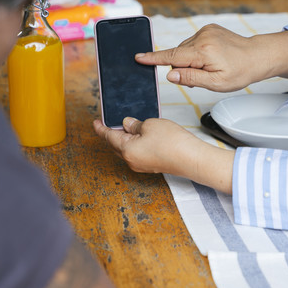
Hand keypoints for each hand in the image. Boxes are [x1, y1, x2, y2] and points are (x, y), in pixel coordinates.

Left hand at [93, 117, 233, 193]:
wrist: (191, 158)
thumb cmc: (172, 143)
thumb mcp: (150, 125)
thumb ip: (134, 124)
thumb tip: (127, 124)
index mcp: (126, 150)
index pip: (108, 136)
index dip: (101, 128)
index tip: (95, 122)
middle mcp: (131, 160)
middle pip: (114, 145)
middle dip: (110, 133)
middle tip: (107, 122)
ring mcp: (141, 165)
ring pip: (125, 149)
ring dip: (122, 138)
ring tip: (123, 126)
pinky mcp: (150, 165)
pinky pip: (135, 153)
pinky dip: (132, 144)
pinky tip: (137, 136)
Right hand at [135, 24, 287, 91]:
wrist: (257, 56)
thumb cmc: (240, 72)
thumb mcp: (216, 83)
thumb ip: (191, 78)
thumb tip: (170, 74)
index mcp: (204, 51)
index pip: (172, 56)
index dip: (154, 58)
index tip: (139, 57)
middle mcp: (202, 37)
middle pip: (178, 55)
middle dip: (183, 67)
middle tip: (202, 76)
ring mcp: (205, 31)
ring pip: (184, 50)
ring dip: (190, 60)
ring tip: (208, 67)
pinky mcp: (208, 28)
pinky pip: (192, 43)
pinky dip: (195, 52)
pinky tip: (209, 58)